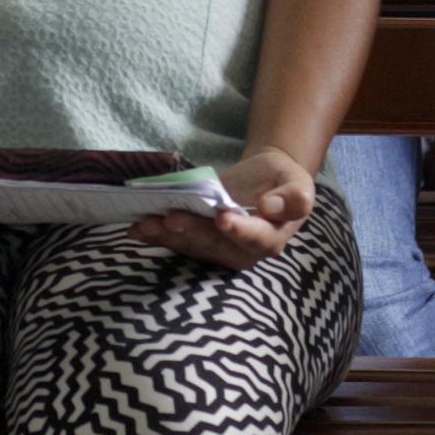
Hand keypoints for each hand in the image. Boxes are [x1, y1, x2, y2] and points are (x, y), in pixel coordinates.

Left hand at [129, 146, 313, 270]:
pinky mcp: (198, 242)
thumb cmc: (283, 182)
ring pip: (191, 245)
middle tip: (170, 218)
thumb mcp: (298, 184)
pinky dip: (155, 236)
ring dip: (166, 236)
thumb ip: (293, 198)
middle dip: (190, 232)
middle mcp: (242, 251)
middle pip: (214, 244)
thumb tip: (271, 207)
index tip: (223, 218)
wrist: (267, 183)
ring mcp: (217, 249)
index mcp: (270, 238)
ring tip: (144, 224)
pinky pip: (177, 242)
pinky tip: (136, 230)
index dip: (238, 229)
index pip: (255, 237)